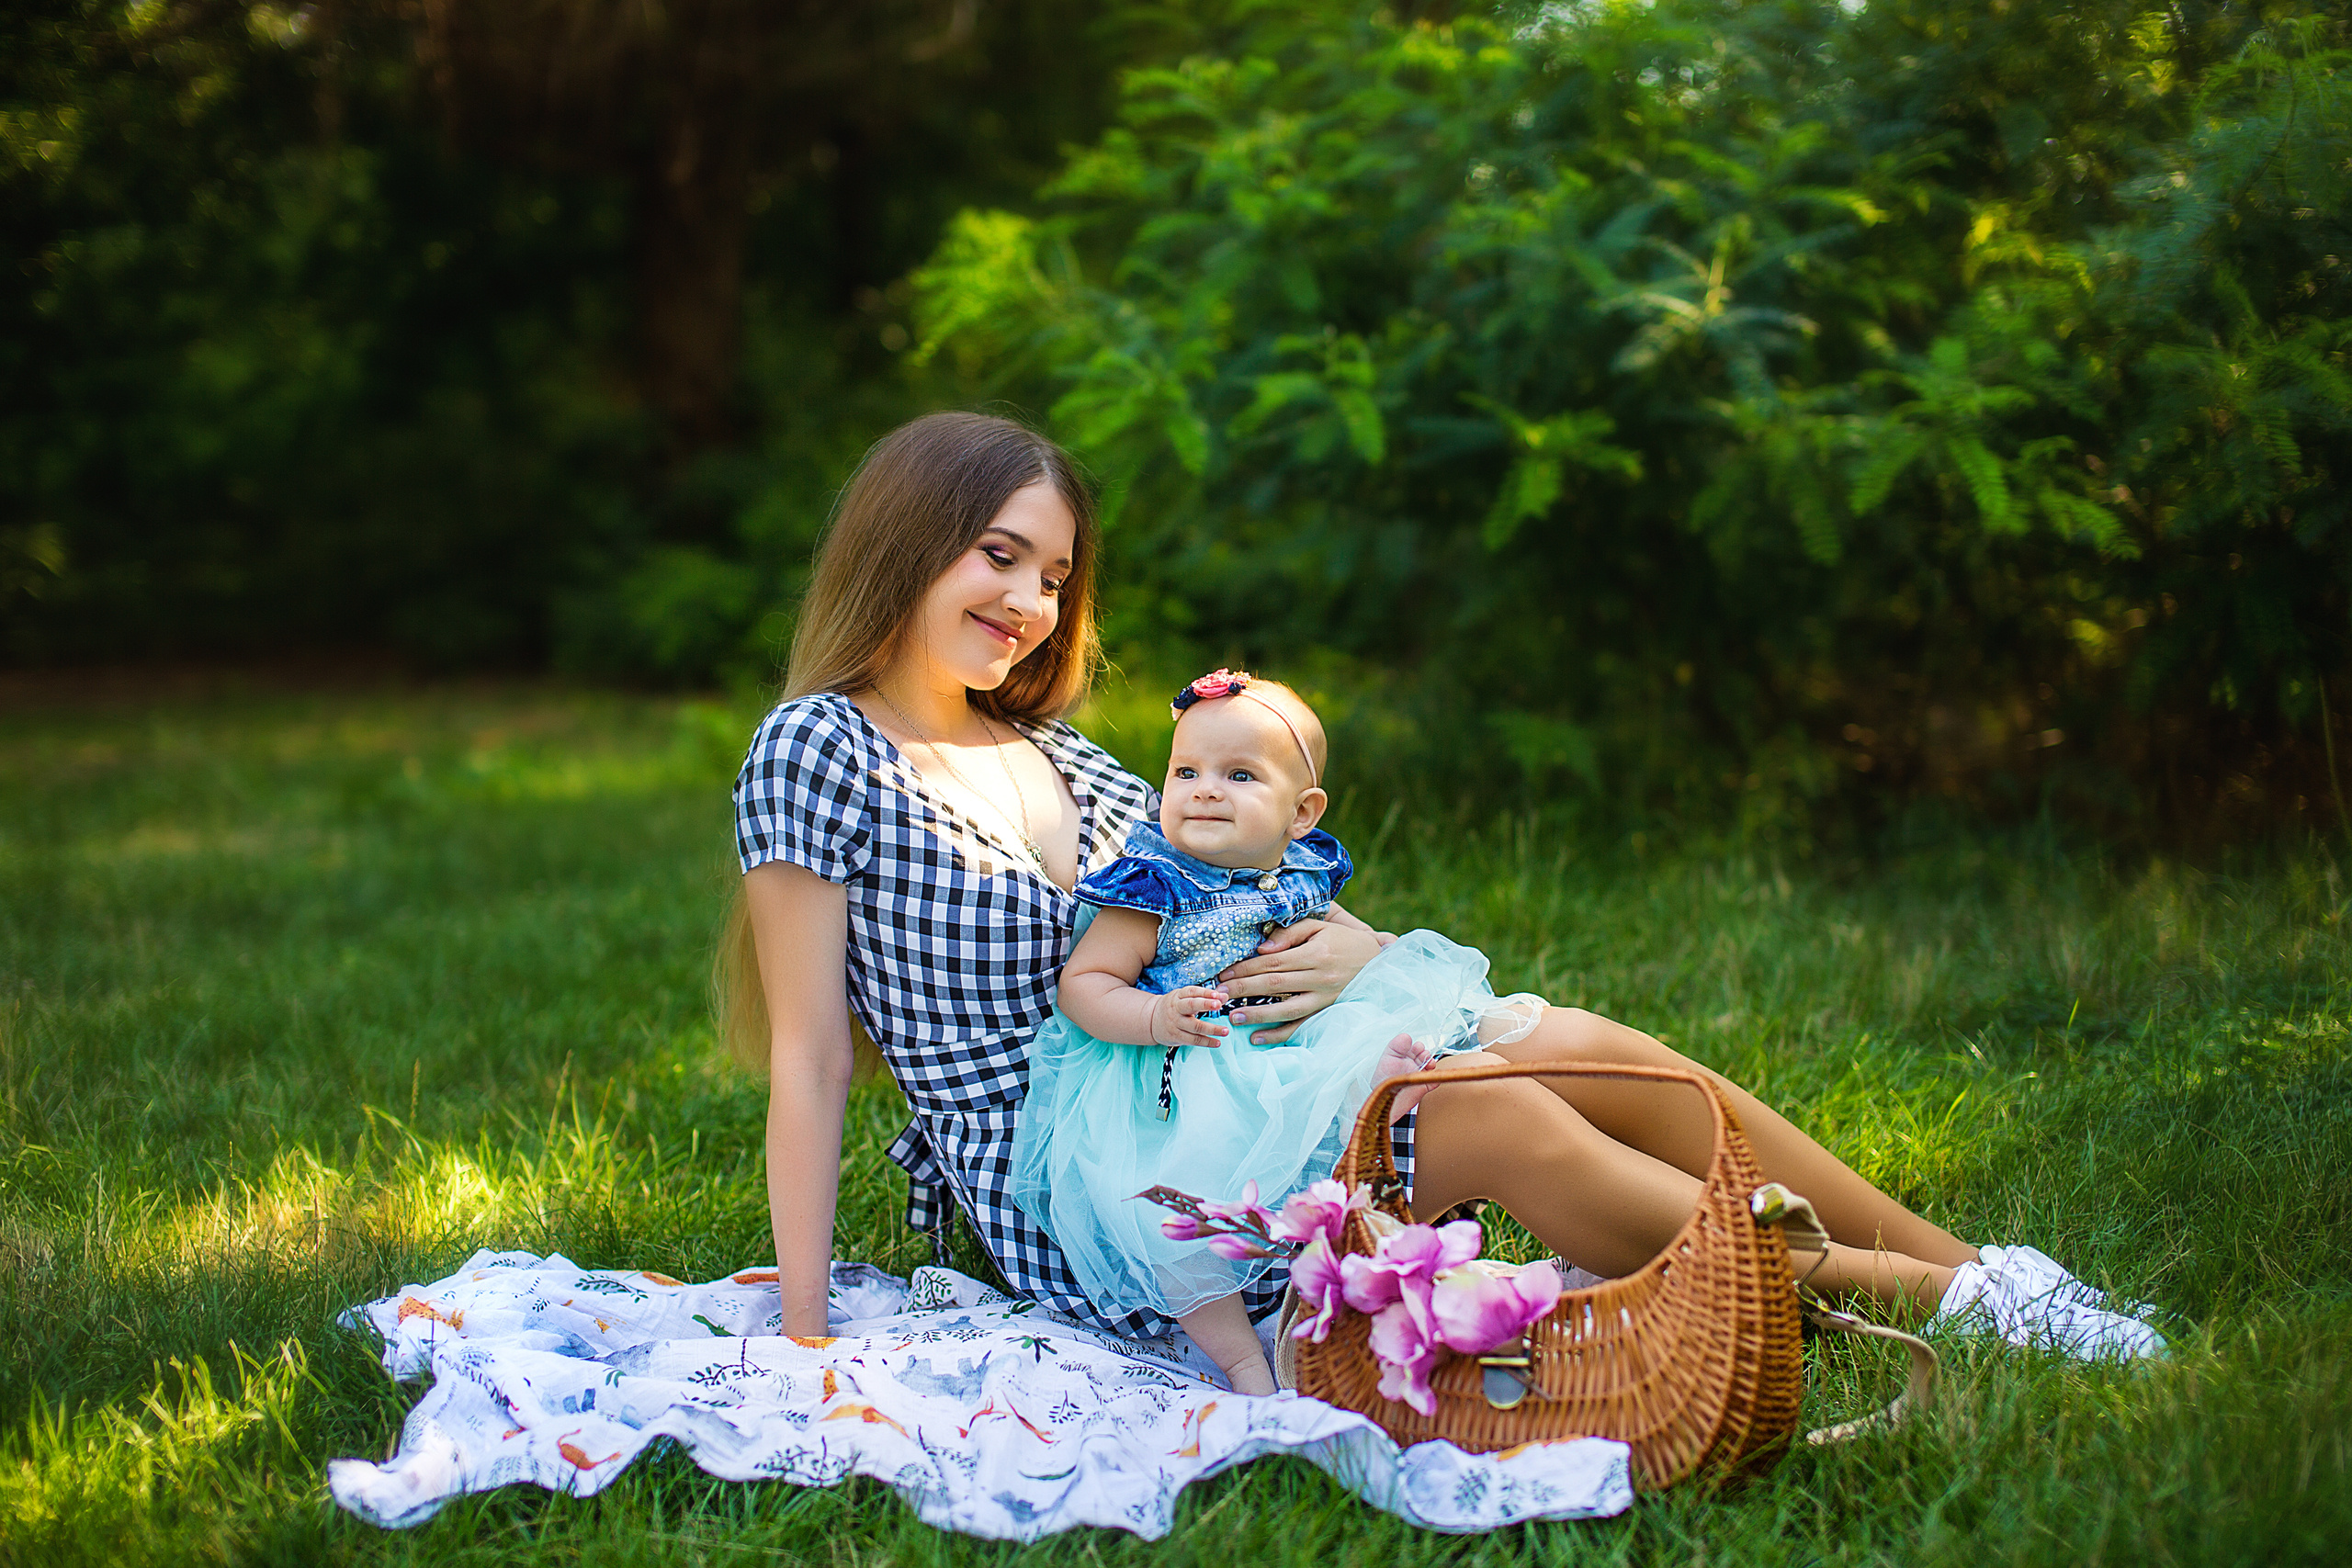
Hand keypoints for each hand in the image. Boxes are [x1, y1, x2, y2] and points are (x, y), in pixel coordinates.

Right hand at [1152, 986, 1231, 1047]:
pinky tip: (1217, 1042)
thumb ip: (1206, 997)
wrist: (1151, 1021)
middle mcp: (1176, 1008)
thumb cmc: (1175, 1007)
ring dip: (1211, 1029)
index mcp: (1178, 996)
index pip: (1192, 991)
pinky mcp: (1176, 1036)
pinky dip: (1206, 1042)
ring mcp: (1175, 1023)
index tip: (1217, 995)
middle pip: (1190, 1005)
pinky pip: (1193, 1040)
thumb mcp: (1186, 998)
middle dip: (1205, 1004)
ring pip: (1194, 1026)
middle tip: (1219, 1005)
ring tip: (1225, 1031)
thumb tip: (1225, 996)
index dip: (1204, 992)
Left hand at [1214, 919, 1383, 1042]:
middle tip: (1218, 995)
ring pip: (1285, 1009)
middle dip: (1243, 990)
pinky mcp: (1328, 1011)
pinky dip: (1279, 1034)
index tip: (1224, 974)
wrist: (1379, 960)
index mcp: (1315, 953)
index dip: (1245, 968)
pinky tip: (1259, 1038)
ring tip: (1234, 1017)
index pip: (1272, 962)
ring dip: (1257, 1015)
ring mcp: (1325, 997)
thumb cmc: (1343, 940)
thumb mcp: (1319, 926)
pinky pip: (1301, 1026)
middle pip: (1274, 984)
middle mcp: (1320, 977)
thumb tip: (1262, 949)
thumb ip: (1290, 934)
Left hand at [1373, 1033, 1437, 1123]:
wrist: (1385, 1098)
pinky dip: (1436, 1077)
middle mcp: (1411, 1065)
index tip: (1415, 1047)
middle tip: (1422, 1054)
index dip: (1416, 1046)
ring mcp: (1418, 1075)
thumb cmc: (1383, 1079)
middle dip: (1425, 1053)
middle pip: (1424, 1055)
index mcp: (1403, 1057)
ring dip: (1432, 1062)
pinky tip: (1431, 1075)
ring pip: (1430, 1066)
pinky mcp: (1423, 1087)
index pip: (1413, 1048)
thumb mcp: (1388, 1058)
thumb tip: (1407, 1036)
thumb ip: (1396, 1046)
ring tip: (1429, 1063)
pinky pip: (1434, 1081)